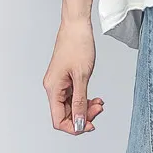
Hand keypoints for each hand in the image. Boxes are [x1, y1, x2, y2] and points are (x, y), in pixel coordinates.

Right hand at [43, 19, 103, 134]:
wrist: (77, 25)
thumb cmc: (78, 45)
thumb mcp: (82, 76)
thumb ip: (80, 102)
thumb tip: (79, 123)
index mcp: (53, 89)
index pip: (58, 120)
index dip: (74, 127)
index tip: (90, 125)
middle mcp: (53, 88)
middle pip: (66, 115)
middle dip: (84, 116)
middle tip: (99, 109)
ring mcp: (59, 84)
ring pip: (71, 107)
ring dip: (86, 108)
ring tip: (100, 103)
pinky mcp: (66, 79)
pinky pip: (74, 97)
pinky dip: (85, 100)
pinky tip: (96, 98)